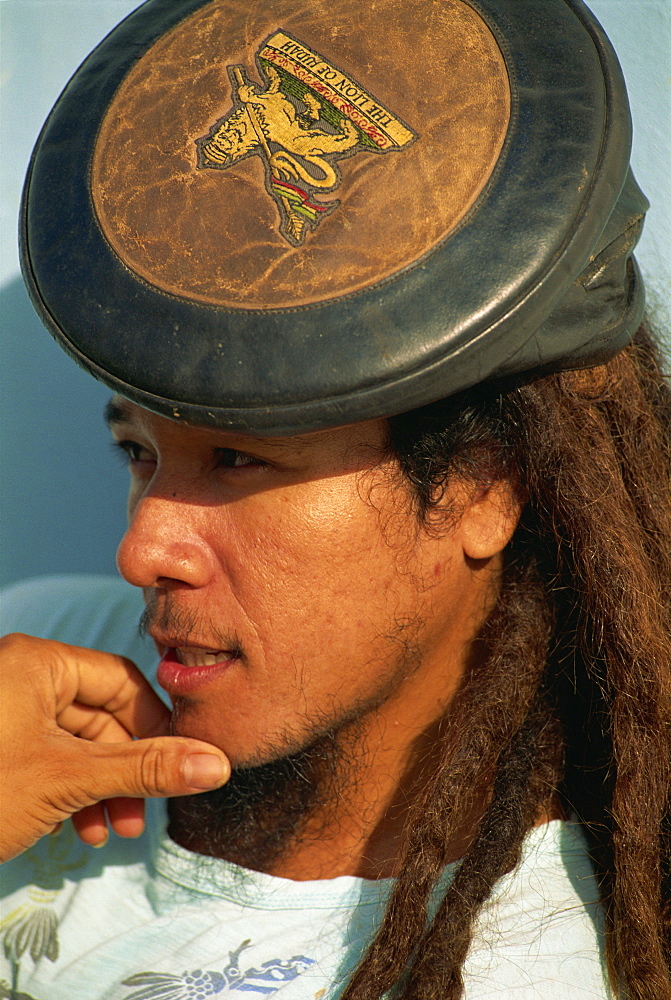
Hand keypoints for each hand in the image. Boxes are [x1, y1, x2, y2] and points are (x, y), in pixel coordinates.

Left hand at [0, 633, 229, 861]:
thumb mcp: (69, 779)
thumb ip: (146, 768)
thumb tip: (217, 764)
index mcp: (40, 662)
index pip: (122, 680)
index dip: (156, 725)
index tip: (177, 767)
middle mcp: (23, 677)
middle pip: (101, 716)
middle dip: (125, 770)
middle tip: (140, 815)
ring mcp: (6, 712)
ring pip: (75, 743)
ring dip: (101, 788)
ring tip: (109, 831)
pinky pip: (47, 759)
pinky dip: (69, 793)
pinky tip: (77, 829)